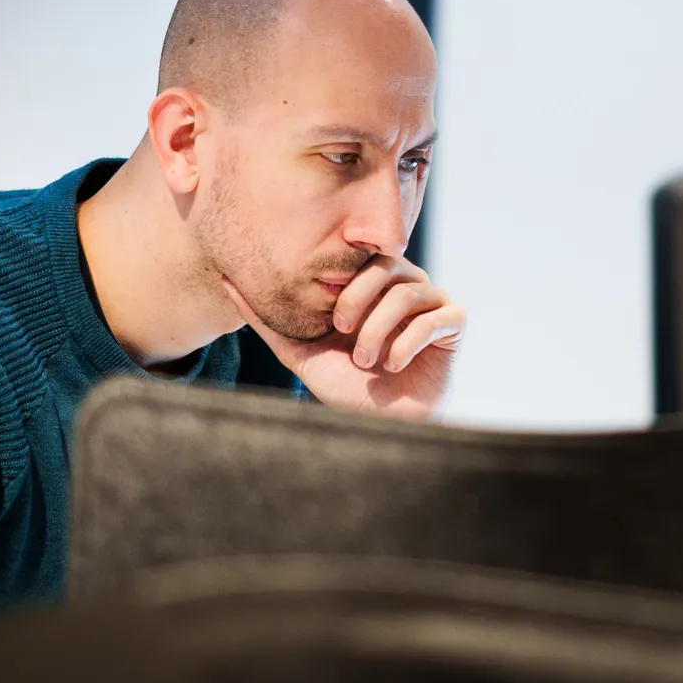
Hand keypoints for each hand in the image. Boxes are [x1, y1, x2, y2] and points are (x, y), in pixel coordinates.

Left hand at [224, 257, 463, 418]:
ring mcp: (433, 302)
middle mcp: (405, 286)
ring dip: (380, 329)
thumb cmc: (347, 387)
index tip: (330, 323)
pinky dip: (408, 343)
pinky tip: (392, 366)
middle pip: (387, 265)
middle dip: (359, 299)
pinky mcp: (454, 323)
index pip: (361, 258)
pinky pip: (436, 317)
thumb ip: (269, 320)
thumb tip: (228, 283)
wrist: (385, 424)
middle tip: (343, 331)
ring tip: (367, 360)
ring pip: (409, 292)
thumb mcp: (301, 351)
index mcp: (373, 286)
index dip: (344, 285)